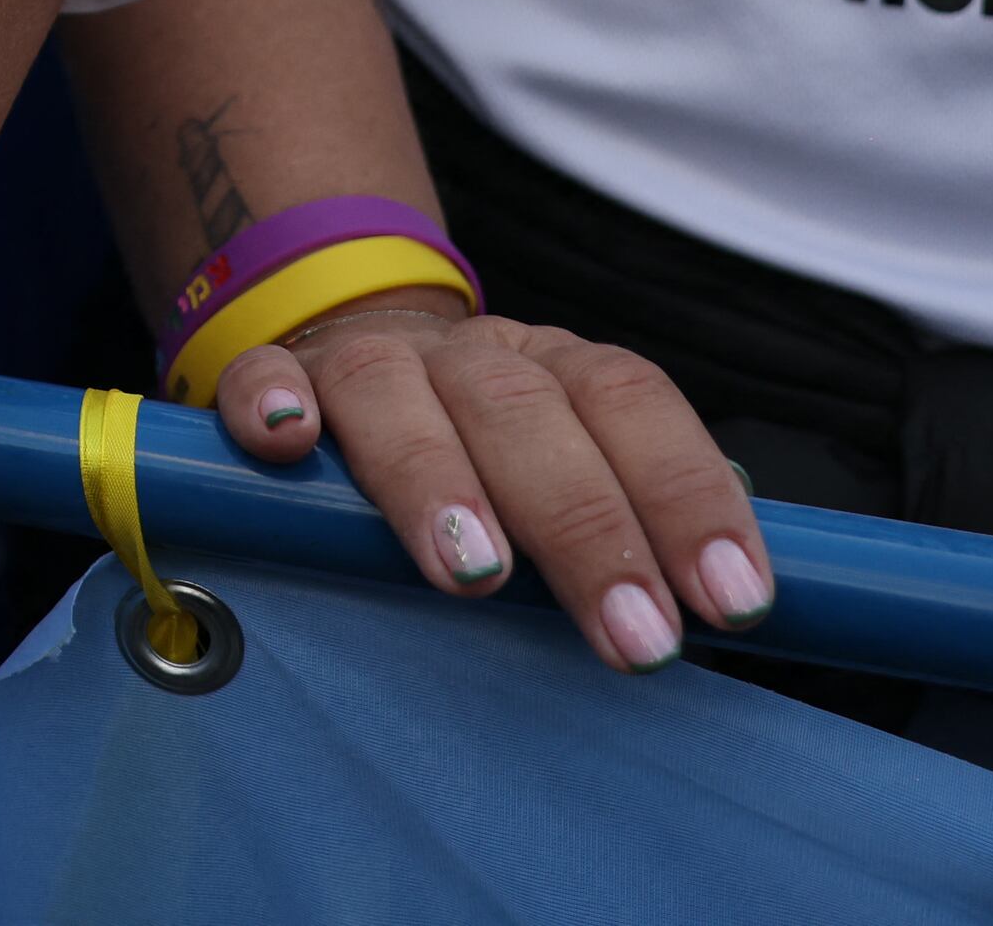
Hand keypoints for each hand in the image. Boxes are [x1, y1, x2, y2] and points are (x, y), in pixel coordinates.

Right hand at [217, 297, 774, 671]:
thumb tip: (728, 615)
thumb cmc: (487, 458)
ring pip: (396, 392)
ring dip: (437, 479)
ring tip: (474, 575)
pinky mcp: (275, 376)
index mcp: (558, 371)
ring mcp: (367, 362)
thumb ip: (631, 528)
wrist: (358, 355)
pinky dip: (270, 400)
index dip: (687, 496)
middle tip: (632, 636)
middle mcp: (469, 357)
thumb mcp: (570, 474)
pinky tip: (285, 442)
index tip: (731, 602)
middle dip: (587, 527)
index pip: (634, 405)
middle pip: (528, 411)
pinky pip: (261, 373)